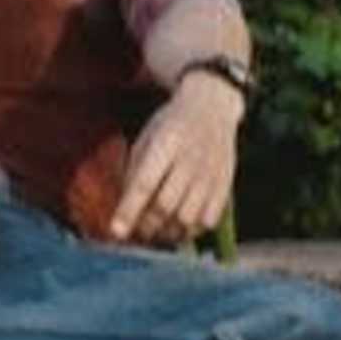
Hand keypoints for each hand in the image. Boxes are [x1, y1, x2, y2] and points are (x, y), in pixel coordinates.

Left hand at [105, 73, 242, 247]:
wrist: (213, 107)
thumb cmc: (170, 125)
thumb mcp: (147, 138)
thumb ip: (135, 171)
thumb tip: (124, 211)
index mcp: (166, 142)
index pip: (144, 183)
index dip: (128, 210)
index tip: (116, 231)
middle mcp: (190, 158)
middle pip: (165, 206)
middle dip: (147, 226)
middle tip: (139, 230)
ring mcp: (210, 173)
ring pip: (187, 218)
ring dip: (168, 232)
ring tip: (159, 230)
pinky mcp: (225, 184)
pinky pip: (208, 220)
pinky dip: (191, 230)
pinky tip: (181, 225)